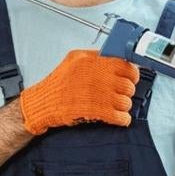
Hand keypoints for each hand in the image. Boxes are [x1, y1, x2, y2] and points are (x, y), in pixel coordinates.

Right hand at [19, 49, 140, 135]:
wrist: (43, 103)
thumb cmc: (57, 83)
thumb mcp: (74, 58)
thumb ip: (95, 56)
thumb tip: (116, 57)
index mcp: (92, 61)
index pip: (125, 64)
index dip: (131, 73)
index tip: (131, 77)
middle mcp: (96, 76)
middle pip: (128, 84)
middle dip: (127, 91)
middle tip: (122, 94)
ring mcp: (97, 94)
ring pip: (126, 101)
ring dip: (124, 106)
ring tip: (117, 106)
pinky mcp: (95, 112)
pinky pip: (120, 116)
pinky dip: (123, 119)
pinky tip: (120, 118)